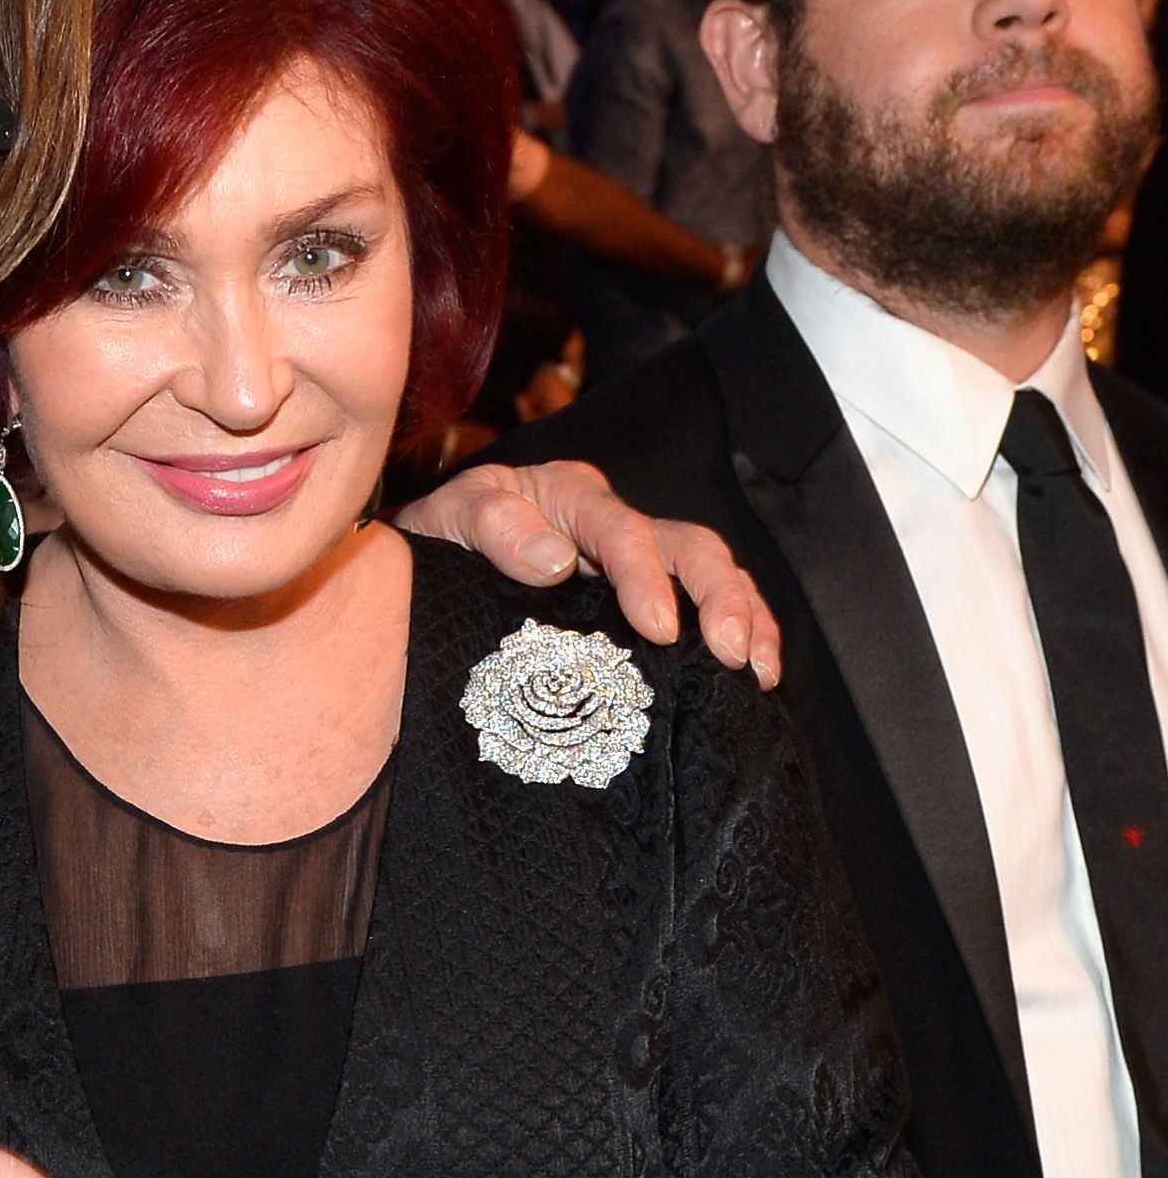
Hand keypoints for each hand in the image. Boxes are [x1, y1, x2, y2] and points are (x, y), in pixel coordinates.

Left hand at [396, 456, 780, 687]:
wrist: (418, 575)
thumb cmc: (435, 544)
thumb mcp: (446, 519)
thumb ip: (491, 524)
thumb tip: (556, 560)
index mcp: (569, 498)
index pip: (623, 530)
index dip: (647, 576)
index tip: (660, 627)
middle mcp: (613, 525)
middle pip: (688, 547)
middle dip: (720, 598)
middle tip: (732, 653)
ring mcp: (635, 565)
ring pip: (712, 576)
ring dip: (746, 618)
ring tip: (759, 671)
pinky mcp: (639, 607)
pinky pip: (704, 613)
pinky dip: (738, 638)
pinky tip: (752, 680)